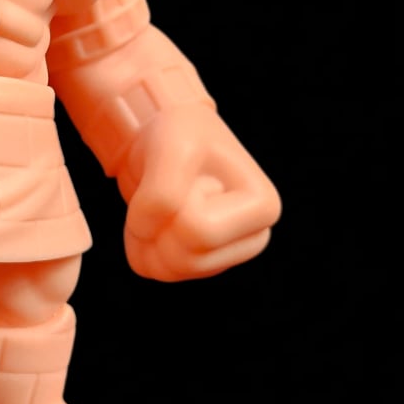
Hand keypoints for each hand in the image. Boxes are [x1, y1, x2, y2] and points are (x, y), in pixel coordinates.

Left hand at [117, 105, 280, 281]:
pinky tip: (147, 218)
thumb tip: (147, 232)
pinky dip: (139, 244)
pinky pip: (155, 271)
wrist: (165, 135)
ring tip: (156, 199)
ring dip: (145, 234)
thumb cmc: (181, 133)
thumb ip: (162, 192)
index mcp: (264, 208)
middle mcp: (251, 239)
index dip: (172, 204)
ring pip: (170, 269)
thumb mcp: (172, 146)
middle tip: (163, 186)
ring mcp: (224, 255)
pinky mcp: (197, 263)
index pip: (200, 231)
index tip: (184, 174)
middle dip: (157, 223)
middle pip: (186, 258)